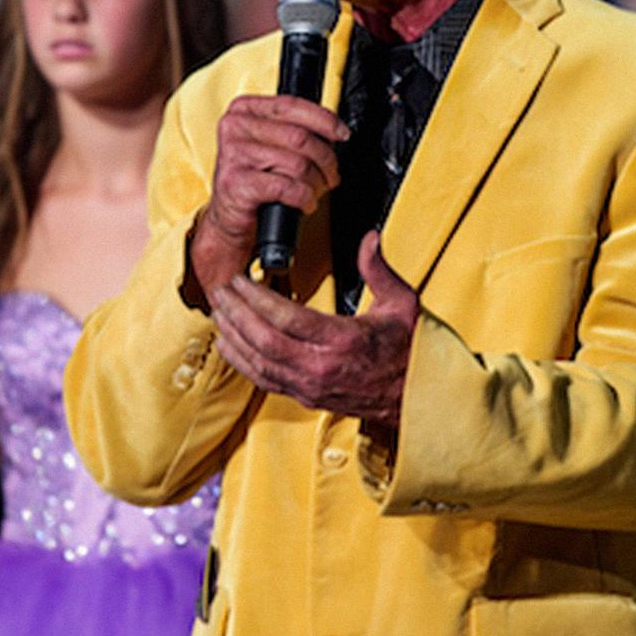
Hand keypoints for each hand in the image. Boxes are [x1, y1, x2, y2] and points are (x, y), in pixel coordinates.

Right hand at [189, 94, 348, 302]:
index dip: (325, 120)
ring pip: (298, 164)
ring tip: (315, 192)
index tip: (342, 134)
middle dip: (325, 160)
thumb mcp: (271, 145)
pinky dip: (304, 198)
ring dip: (316, 183)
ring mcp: (234, 154)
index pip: (292, 105)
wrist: (231, 217)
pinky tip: (304, 203)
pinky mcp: (238, 182)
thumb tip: (335, 131)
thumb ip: (294, 129)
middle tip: (330, 175)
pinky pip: (288, 187)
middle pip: (300, 137)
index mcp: (244, 109)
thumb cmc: (254, 180)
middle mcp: (236, 127)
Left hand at [211, 231, 418, 426]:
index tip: (242, 280)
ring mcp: (311, 385)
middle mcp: (322, 367)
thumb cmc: (410, 351)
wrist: (416, 397)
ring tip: (218, 312)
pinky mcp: (306, 396)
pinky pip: (264, 380)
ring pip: (258, 363)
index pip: (288, 318)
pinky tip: (228, 344)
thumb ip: (379, 269)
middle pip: (264, 340)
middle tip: (221, 290)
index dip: (258, 298)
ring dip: (233, 336)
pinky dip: (240, 362)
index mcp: (343, 340)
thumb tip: (369, 238)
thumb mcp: (402, 303)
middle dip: (236, 313)